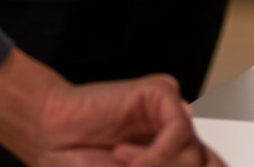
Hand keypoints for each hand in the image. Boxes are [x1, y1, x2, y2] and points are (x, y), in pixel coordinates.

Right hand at [0, 48, 223, 166]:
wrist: (47, 134)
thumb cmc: (80, 161)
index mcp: (173, 159)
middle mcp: (177, 137)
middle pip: (206, 165)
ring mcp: (171, 114)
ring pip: (194, 154)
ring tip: (122, 166)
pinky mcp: (161, 93)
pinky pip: (180, 130)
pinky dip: (156, 153)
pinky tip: (124, 155)